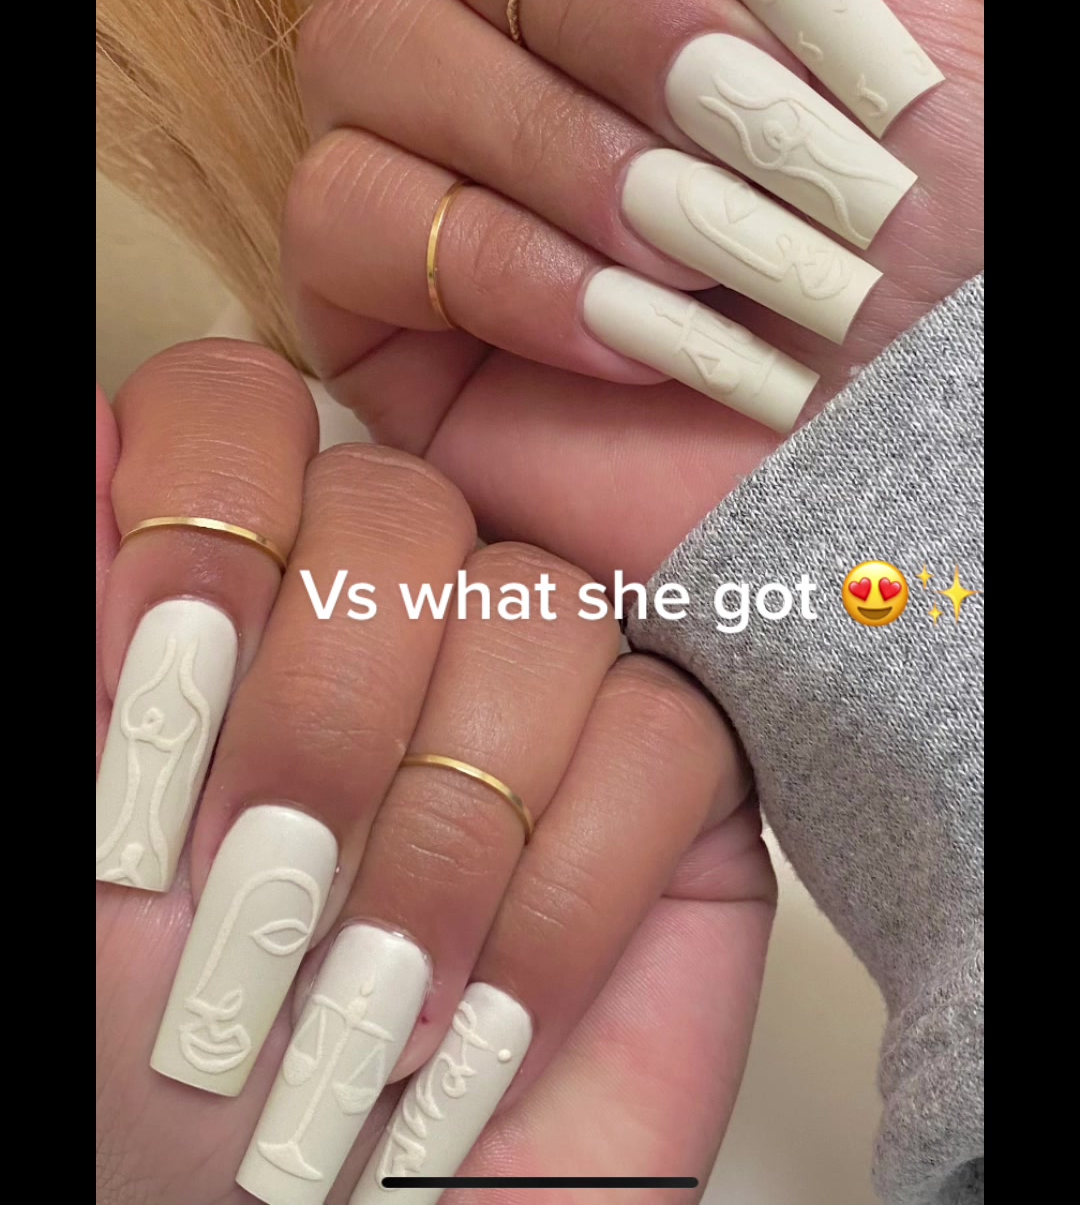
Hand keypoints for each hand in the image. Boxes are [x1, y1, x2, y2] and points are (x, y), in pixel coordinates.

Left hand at [97, 344, 771, 1204]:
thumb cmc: (144, 1076)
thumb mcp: (67, 833)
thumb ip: (75, 623)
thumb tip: (84, 439)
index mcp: (228, 585)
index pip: (232, 407)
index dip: (204, 514)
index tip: (165, 676)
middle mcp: (381, 604)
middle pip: (396, 507)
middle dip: (317, 721)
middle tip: (256, 888)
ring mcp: (531, 677)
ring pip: (537, 609)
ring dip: (435, 842)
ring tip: (366, 1002)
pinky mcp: (661, 773)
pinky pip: (658, 737)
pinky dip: (557, 902)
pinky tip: (480, 1015)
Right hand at [283, 0, 982, 581]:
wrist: (936, 437)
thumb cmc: (955, 193)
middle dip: (629, 14)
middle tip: (765, 126)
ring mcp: (439, 127)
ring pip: (367, 30)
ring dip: (570, 149)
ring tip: (713, 254)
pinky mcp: (381, 278)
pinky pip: (342, 204)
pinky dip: (499, 268)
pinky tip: (627, 331)